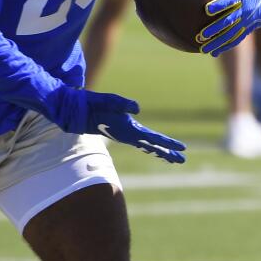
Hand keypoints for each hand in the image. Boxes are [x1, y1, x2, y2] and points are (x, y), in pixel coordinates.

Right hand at [56, 88, 185, 163]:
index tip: (182, 149)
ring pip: (147, 146)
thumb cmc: (94, 105)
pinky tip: (154, 148)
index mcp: (130, 130)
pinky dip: (150, 146)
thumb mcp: (108, 101)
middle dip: (168, 153)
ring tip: (173, 157)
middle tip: (183, 160)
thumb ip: (123, 104)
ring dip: (160, 151)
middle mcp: (130, 135)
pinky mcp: (123, 133)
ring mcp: (126, 135)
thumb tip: (138, 108)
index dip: (168, 143)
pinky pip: (141, 142)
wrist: (78, 113)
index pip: (154, 138)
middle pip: (153, 147)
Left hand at [195, 0, 260, 55]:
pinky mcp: (247, 29)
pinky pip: (235, 40)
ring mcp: (246, 22)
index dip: (218, 5)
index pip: (229, 1)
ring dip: (217, 43)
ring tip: (204, 48)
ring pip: (230, 35)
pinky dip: (224, 46)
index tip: (207, 9)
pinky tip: (213, 52)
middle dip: (214, 29)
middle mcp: (244, 11)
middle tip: (201, 35)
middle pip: (228, 22)